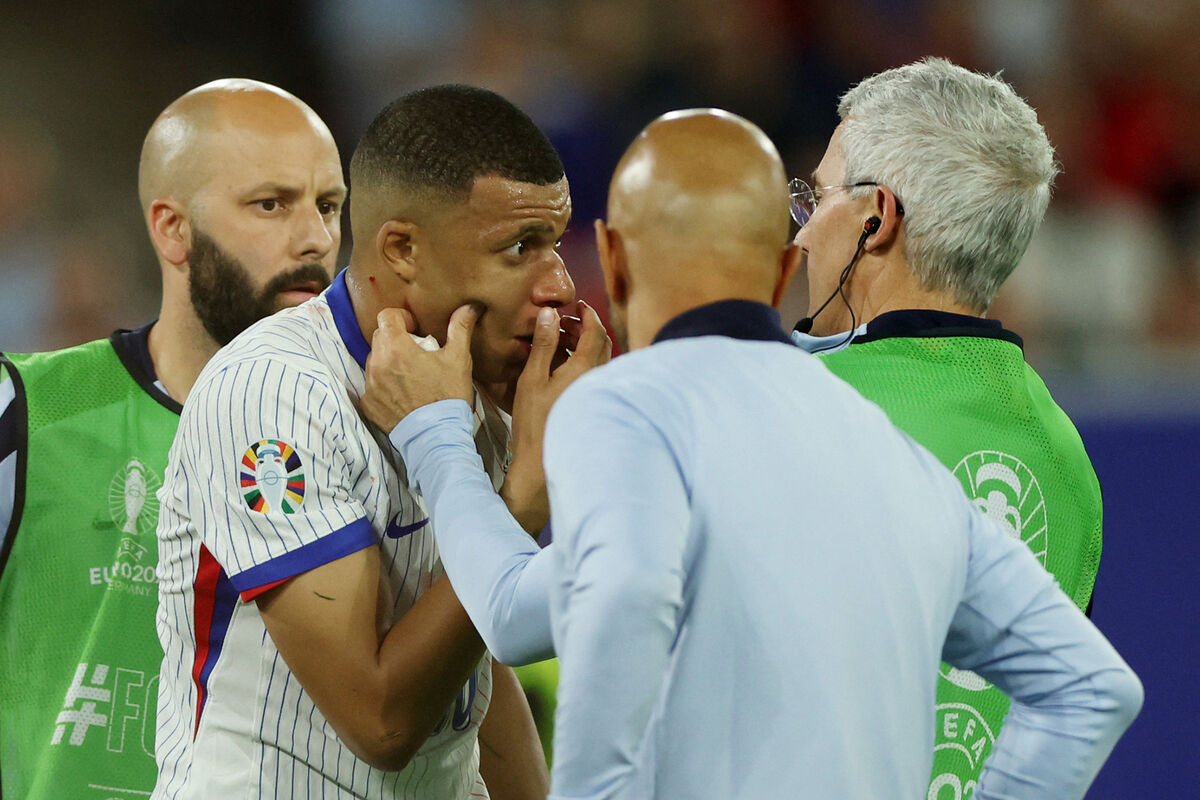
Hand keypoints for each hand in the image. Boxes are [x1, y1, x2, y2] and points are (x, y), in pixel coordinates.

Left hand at [361, 304, 477, 431]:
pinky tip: (402, 394)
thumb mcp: (458, 359)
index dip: (402, 318)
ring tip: (409, 375)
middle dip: (396, 339)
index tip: (416, 329)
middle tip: (416, 353)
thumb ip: (460, 328)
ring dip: (388, 361)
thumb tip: (470, 305)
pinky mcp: (368, 404)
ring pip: (374, 361)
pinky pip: (371, 385)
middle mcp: (377, 363)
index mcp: (396, 347)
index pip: (386, 316)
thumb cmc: (448, 395)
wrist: (437, 436)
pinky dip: (383, 384)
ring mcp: (370, 385)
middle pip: (379, 337)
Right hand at [501, 301, 610, 529]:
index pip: (595, 332)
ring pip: (597, 359)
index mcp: (584, 369)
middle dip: (584, 328)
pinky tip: (560, 365)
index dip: (588, 314)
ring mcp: (596, 392)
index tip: (577, 305)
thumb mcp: (533, 378)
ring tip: (557, 341)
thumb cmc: (534, 420)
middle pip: (601, 343)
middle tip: (562, 322)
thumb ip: (544, 344)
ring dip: (581, 345)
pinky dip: (580, 361)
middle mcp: (596, 379)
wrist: (542, 460)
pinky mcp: (591, 402)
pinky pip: (592, 373)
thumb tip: (550, 314)